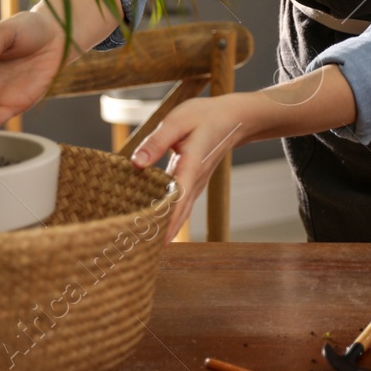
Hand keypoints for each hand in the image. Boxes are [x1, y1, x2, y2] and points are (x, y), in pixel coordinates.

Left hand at [129, 93, 253, 242]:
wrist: (234, 119)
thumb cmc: (205, 116)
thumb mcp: (178, 121)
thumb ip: (156, 142)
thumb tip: (136, 163)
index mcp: (189, 168)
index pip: (173, 203)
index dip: (160, 224)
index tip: (145, 242)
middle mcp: (195, 183)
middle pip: (177, 217)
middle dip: (158, 236)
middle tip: (136, 254)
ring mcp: (196, 186)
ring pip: (180, 216)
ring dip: (164, 232)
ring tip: (143, 248)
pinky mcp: (194, 184)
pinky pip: (181, 208)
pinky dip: (169, 221)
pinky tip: (156, 227)